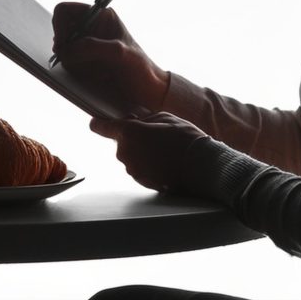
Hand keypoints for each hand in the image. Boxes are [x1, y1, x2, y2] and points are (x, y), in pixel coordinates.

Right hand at [52, 4, 168, 115]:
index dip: (58, 26)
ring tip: (91, 70)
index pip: (65, 11)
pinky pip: (67, 64)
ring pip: (62, 49)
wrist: (148, 91)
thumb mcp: (119, 54)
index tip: (63, 45)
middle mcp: (91, 28)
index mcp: (101, 16)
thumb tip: (66, 50)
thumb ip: (92, 46)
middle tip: (74, 61)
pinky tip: (91, 77)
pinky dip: (72, 71)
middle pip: (59, 31)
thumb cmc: (140, 68)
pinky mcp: (85, 62)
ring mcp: (87, 46)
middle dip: (63, 46)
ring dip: (70, 61)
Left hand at [89, 112, 207, 193]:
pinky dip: (149, 166)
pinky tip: (166, 162)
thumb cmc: (184, 138)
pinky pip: (140, 169)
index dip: (100, 124)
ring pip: (131, 157)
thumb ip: (144, 118)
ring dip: (142, 153)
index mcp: (128, 132)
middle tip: (155, 136)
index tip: (100, 123)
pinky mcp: (141, 182)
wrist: (200, 165)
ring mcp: (132, 169)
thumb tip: (136, 120)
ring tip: (165, 151)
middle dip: (134, 139)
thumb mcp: (165, 118)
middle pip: (121, 142)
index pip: (100, 126)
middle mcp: (125, 152)